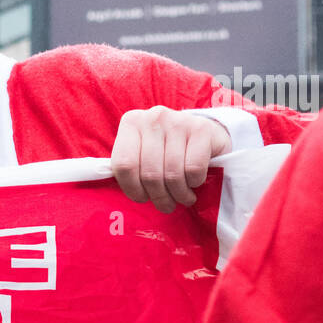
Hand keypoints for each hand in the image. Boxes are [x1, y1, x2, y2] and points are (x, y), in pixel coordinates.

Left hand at [110, 106, 231, 212]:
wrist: (207, 135)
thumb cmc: (168, 151)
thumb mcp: (143, 154)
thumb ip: (130, 167)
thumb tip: (115, 197)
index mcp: (131, 123)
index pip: (123, 164)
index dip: (132, 189)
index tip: (143, 198)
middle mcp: (153, 117)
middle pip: (149, 173)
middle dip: (158, 197)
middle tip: (166, 205)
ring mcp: (178, 121)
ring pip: (172, 174)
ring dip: (178, 195)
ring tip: (183, 198)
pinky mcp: (202, 129)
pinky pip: (193, 169)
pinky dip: (194, 182)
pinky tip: (195, 182)